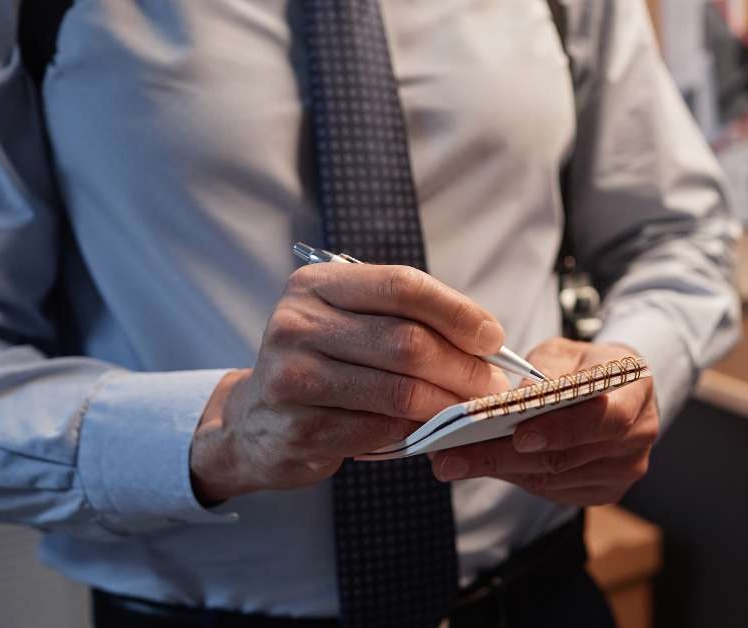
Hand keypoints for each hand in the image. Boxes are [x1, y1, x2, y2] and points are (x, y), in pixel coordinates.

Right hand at [190, 264, 511, 502]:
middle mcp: (296, 325)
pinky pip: (381, 429)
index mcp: (316, 285)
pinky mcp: (299, 429)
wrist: (254, 424)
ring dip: (449, 404)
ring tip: (473, 409)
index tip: (492, 336)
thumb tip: (486, 340)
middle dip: (463, 366)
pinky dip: (417, 431)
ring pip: (399, 391)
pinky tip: (432, 429)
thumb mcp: (351, 324)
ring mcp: (292, 378)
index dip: (457, 311)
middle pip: (406, 342)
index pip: (402, 285)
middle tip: (493, 385)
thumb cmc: (323, 364)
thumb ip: (407, 320)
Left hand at [429, 338, 658, 505]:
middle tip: (453, 457)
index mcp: (636, 390)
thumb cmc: (587, 364)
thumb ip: (546, 369)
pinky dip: (515, 477)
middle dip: (504, 456)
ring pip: (554, 479)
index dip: (562, 428)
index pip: (605, 417)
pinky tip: (482, 466)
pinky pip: (553, 491)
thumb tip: (517, 397)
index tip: (518, 434)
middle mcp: (639, 436)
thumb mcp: (567, 350)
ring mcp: (624, 470)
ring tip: (452, 462)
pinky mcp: (605, 491)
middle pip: (568, 456)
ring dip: (500, 470)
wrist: (620, 389)